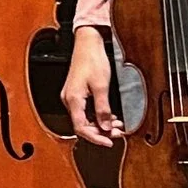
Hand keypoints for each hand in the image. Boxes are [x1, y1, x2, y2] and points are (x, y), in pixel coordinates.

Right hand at [62, 27, 123, 146]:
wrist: (87, 44)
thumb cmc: (93, 61)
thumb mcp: (101, 86)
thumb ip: (103, 109)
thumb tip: (106, 127)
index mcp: (72, 99)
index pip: (81, 127)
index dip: (95, 138)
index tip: (109, 142)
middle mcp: (69, 100)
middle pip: (82, 125)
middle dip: (101, 132)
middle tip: (118, 134)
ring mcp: (72, 97)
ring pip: (85, 119)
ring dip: (101, 125)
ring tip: (118, 126)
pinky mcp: (76, 94)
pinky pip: (86, 112)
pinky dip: (98, 117)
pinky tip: (110, 117)